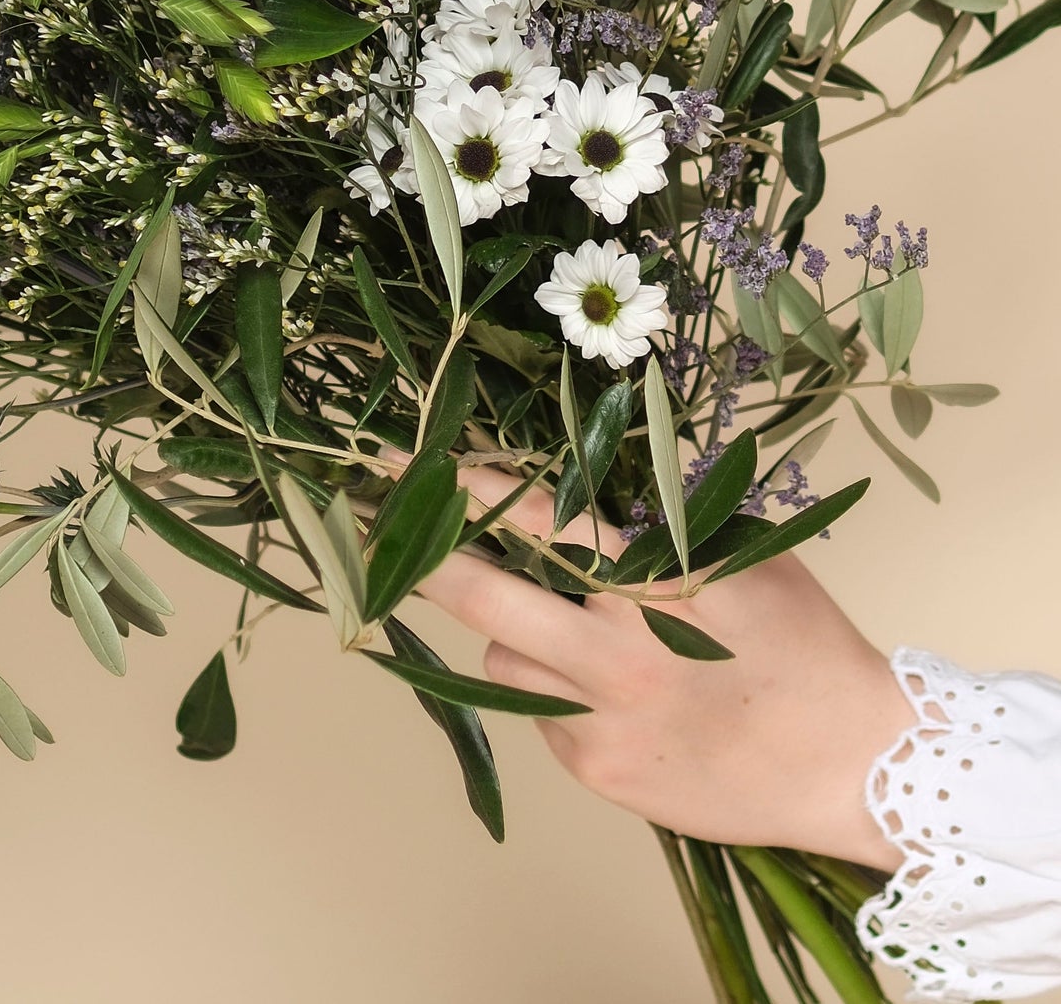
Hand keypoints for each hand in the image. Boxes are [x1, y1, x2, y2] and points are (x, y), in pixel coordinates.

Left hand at [417, 465, 910, 870]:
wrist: (858, 766)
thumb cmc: (807, 645)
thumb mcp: (746, 552)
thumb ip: (666, 516)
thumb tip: (597, 473)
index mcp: (653, 583)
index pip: (538, 521)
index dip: (470, 488)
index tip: (413, 463)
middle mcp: (615, 652)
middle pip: (483, 595)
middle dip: (424, 557)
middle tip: (380, 528)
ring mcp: (600, 720)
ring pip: (504, 660)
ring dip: (515, 634)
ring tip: (571, 631)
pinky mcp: (599, 773)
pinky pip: (542, 716)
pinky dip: (556, 693)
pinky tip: (612, 693)